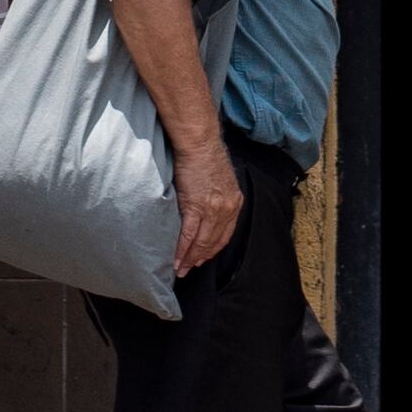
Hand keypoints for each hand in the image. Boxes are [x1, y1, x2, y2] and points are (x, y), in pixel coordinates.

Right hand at [173, 139, 243, 279]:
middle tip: (190, 268)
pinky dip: (182, 250)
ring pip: (201, 242)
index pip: (226, 234)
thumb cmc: (207, 156)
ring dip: (190, 258)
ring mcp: (211, 210)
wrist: (199, 143)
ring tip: (181, 268)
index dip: (214, 249)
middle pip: (213, 242)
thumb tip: (209, 209)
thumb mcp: (223, 180)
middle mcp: (226, 209)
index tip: (204, 258)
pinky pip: (188, 235)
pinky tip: (177, 259)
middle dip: (201, 258)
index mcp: (234, 202)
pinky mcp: (195, 207)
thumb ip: (220, 198)